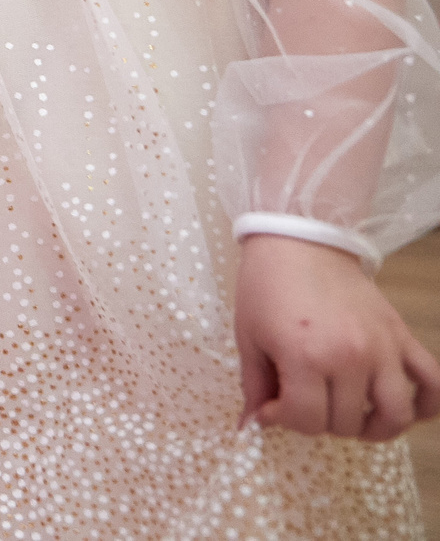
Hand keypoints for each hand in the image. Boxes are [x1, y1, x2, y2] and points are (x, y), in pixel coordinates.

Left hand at [236, 234, 439, 439]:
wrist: (300, 240)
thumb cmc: (266, 286)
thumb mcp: (248, 336)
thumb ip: (254, 386)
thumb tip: (251, 425)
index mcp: (306, 357)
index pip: (307, 420)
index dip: (285, 421)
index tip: (273, 407)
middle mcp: (350, 358)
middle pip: (346, 422)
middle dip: (320, 422)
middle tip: (305, 401)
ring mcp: (383, 348)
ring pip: (396, 415)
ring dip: (375, 428)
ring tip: (354, 419)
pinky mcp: (403, 337)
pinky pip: (433, 383)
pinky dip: (426, 406)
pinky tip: (401, 407)